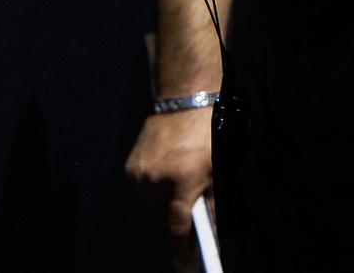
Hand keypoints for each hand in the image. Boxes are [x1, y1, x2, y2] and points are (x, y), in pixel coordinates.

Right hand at [124, 107, 213, 236]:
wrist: (186, 96)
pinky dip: (158, 187)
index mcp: (181, 181)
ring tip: (183, 191)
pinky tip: (171, 175)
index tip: (187, 261)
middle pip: (164, 217)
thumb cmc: (212, 129)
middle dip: (177, 221)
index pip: (177, 227)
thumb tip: (211, 229)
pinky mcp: (132, 166)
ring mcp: (140, 174)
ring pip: (153, 203)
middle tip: (192, 224)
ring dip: (167, 203)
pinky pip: (145, 188)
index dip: (183, 247)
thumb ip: (213, 200)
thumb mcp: (222, 166)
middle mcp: (156, 181)